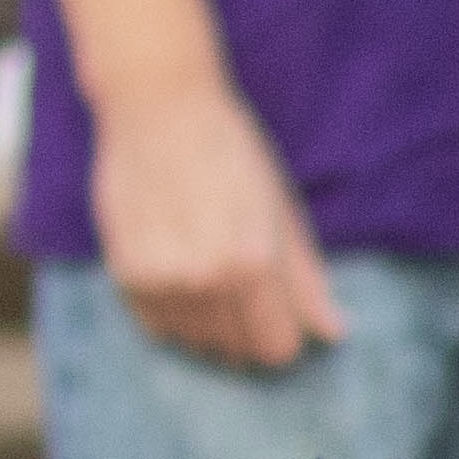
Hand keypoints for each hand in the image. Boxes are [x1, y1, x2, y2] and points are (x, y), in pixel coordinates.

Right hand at [93, 73, 344, 370]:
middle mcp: (204, 280)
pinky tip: (182, 272)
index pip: (276, 349)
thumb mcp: (282, 210)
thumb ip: (306, 280)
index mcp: (254, 263)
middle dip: (247, 329)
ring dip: (209, 322)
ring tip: (210, 271)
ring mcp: (160, 281)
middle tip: (244, 285)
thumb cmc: (231, 150)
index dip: (284, 335)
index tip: (280, 313)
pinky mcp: (125, 275)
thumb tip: (333, 334)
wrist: (156, 108)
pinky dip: (174, 313)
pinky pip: (157, 327)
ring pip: (194, 342)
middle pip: (235, 351)